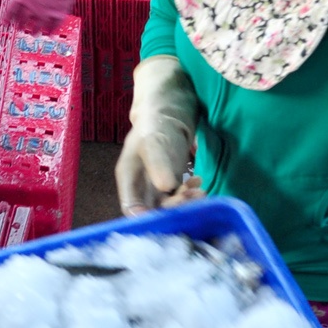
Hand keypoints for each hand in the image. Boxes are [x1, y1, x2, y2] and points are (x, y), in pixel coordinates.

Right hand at [115, 55, 198, 215]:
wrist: (172, 107)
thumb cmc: (156, 120)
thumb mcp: (153, 140)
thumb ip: (158, 163)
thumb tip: (166, 187)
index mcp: (128, 177)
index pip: (131, 208)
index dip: (145, 219)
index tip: (165, 219)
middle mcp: (141, 185)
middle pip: (152, 211)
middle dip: (172, 209)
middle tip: (191, 198)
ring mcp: (157, 184)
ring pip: (169, 206)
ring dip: (185, 203)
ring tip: (199, 190)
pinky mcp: (173, 180)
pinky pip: (180, 196)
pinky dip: (191, 194)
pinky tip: (199, 181)